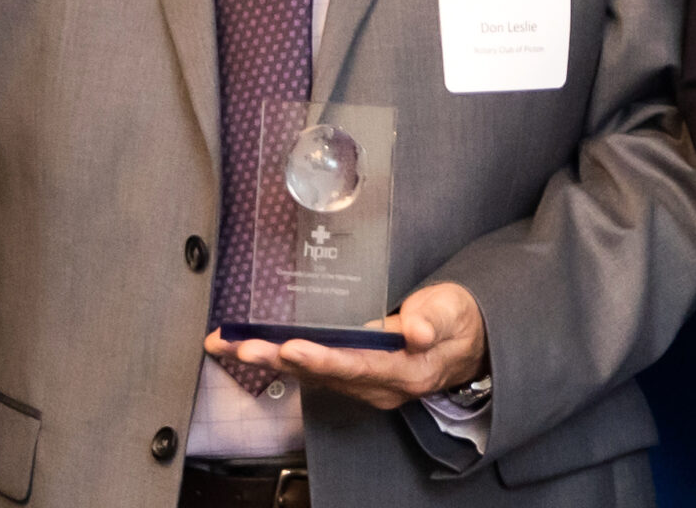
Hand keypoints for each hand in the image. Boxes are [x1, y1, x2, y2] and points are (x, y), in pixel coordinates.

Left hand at [204, 282, 488, 410]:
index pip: (356, 365)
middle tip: (242, 348)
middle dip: (279, 360)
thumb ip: (433, 319)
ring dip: (269, 360)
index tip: (292, 348)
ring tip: (229, 345)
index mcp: (403, 370)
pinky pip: (310, 369)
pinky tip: (247, 348)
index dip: (322, 359)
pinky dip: (278, 358)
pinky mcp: (352, 374)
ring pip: (310, 373)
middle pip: (322, 373)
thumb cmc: (456, 321)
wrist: (466, 344)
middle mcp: (378, 384)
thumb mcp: (452, 312)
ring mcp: (363, 383)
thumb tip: (416, 331)